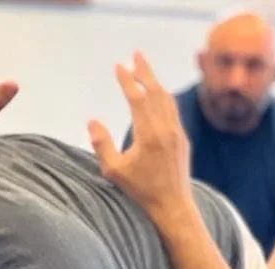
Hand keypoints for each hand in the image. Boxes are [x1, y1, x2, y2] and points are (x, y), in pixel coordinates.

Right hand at [88, 52, 193, 217]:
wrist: (173, 207)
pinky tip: (156, 95)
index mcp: (149, 135)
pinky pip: (172, 110)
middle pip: (156, 91)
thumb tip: (93, 121)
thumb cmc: (141, 192)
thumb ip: (102, 144)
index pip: (137, 98)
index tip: (119, 66)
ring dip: (155, 82)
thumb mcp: (114, 171)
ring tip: (144, 69)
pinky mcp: (182, 139)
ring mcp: (177, 133)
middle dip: (145, 71)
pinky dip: (162, 97)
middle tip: (136, 54)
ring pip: (167, 99)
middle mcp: (166, 130)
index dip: (127, 80)